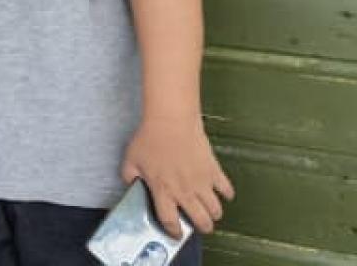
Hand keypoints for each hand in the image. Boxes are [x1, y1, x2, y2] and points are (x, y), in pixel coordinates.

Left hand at [122, 114, 233, 235]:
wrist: (171, 121)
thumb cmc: (150, 138)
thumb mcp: (130, 159)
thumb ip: (129, 176)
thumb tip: (130, 184)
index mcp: (164, 192)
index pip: (171, 222)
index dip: (174, 232)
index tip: (176, 234)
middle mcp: (185, 192)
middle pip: (201, 222)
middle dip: (201, 227)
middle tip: (198, 224)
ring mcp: (202, 183)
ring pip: (216, 211)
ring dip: (213, 213)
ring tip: (208, 210)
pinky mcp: (215, 171)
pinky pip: (227, 190)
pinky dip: (226, 194)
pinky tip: (220, 191)